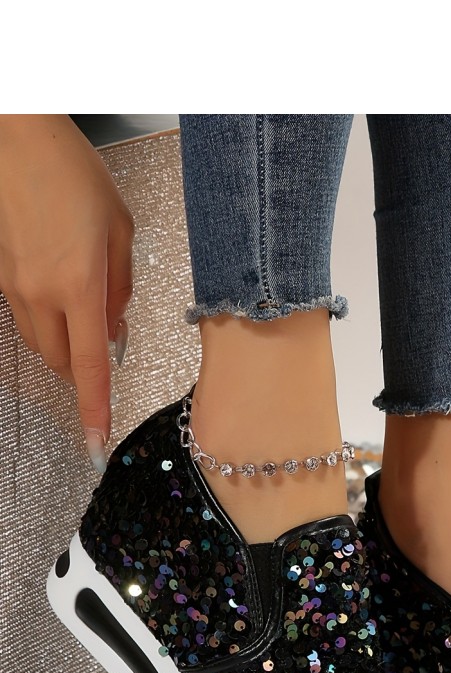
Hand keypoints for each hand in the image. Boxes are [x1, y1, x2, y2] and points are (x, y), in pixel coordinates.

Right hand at [0, 114, 133, 470]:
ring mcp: (12, 283)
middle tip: (104, 344)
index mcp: (78, 286)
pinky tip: (61, 286)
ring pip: (38, 340)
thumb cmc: (74, 173)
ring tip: (83, 306)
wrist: (17, 135)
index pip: (88, 367)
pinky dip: (47, 317)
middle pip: (59, 361)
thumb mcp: (120, 228)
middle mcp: (39, 293)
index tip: (96, 442)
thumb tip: (113, 326)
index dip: (94, 408)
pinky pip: (24, 314)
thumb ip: (120, 285)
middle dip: (81, 369)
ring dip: (62, 342)